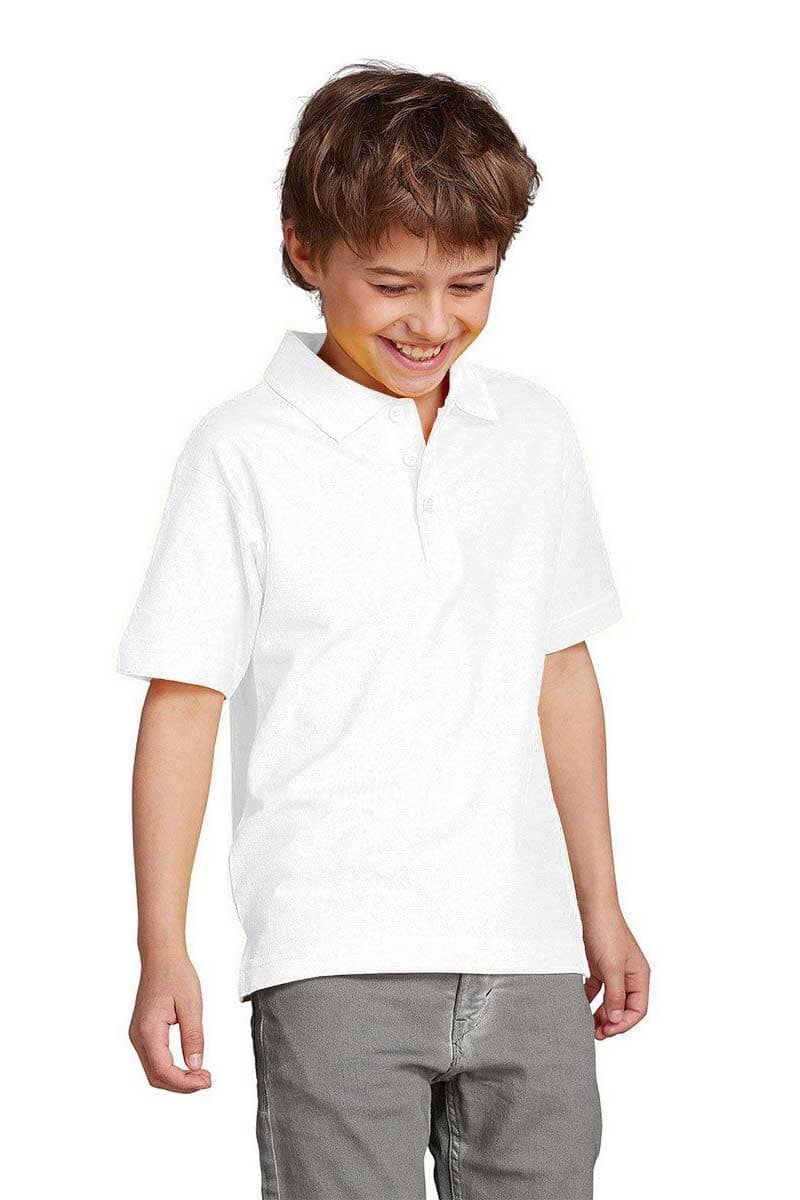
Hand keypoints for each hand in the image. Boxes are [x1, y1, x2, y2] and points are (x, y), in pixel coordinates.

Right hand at [129, 954, 211, 1091]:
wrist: (161, 957)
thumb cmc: (175, 974)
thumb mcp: (191, 1004)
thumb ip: (193, 1037)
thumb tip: (195, 1066)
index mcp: (148, 1029)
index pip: (163, 1070)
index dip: (185, 1083)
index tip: (205, 1082)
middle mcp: (138, 1036)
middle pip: (156, 1076)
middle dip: (181, 1085)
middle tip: (206, 1081)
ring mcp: (138, 1035)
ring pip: (153, 1071)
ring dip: (176, 1079)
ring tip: (200, 1075)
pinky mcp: (143, 1033)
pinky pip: (153, 1060)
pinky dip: (170, 1069)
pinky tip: (187, 1066)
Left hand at [582, 905, 649, 1039]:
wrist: (592, 907)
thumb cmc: (606, 931)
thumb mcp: (612, 967)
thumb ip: (615, 995)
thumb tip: (617, 1019)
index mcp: (639, 976)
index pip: (638, 1009)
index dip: (624, 1023)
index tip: (607, 1031)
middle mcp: (630, 975)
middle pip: (624, 1007)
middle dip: (611, 1022)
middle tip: (595, 1033)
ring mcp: (615, 971)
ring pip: (610, 1000)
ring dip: (600, 1013)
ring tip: (588, 1024)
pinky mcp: (600, 966)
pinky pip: (598, 989)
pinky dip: (590, 998)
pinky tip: (580, 1005)